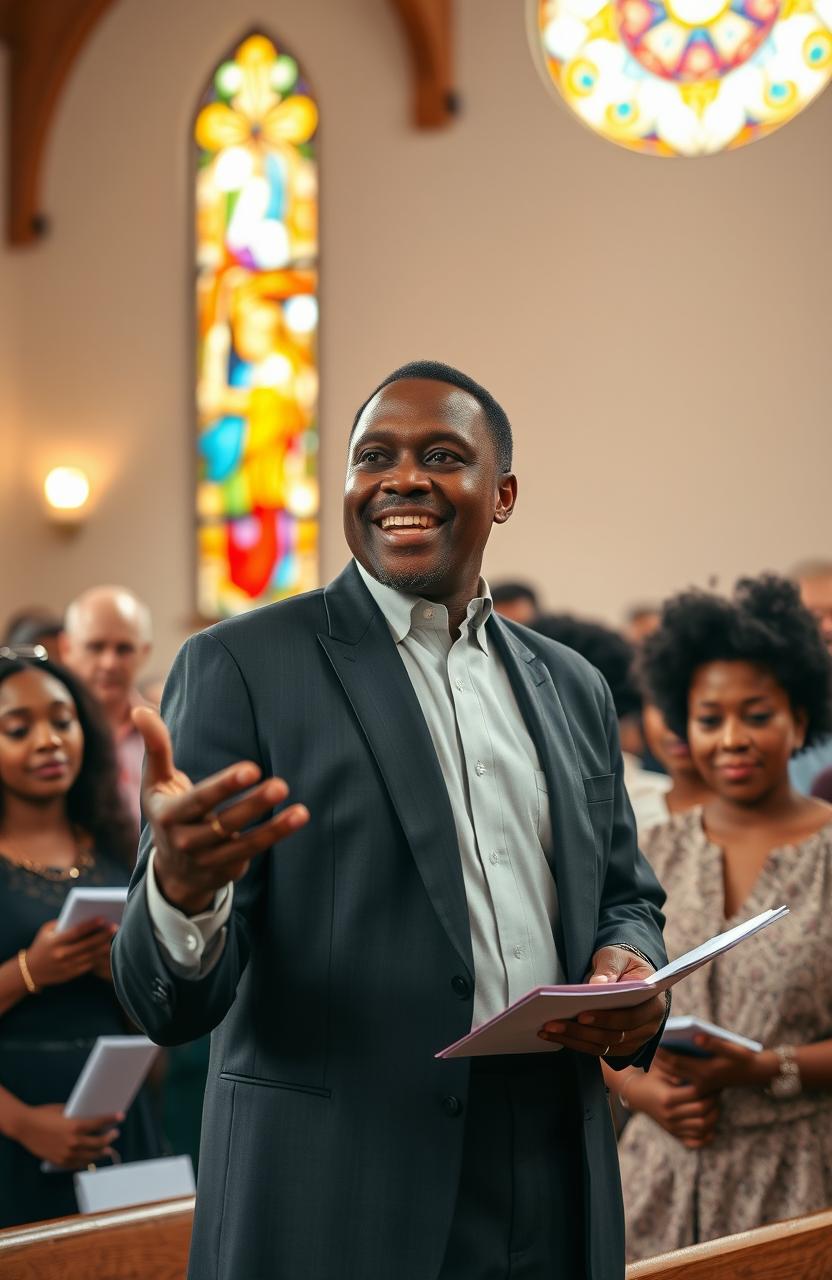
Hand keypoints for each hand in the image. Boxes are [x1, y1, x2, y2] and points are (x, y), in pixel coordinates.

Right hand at [11, 1102, 123, 1167]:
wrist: (25, 1126)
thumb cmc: (44, 1114)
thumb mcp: (64, 1110)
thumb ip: (78, 1115)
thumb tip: (91, 1115)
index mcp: (75, 1126)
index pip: (99, 1123)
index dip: (112, 1119)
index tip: (121, 1116)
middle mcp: (73, 1142)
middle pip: (99, 1142)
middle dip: (110, 1137)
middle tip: (115, 1133)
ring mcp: (67, 1153)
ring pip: (90, 1156)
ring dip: (101, 1152)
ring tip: (107, 1149)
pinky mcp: (60, 1161)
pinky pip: (78, 1164)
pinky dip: (86, 1160)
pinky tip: (91, 1158)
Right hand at [26, 918, 117, 988]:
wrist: (31, 971)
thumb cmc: (42, 945)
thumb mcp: (46, 931)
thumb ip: (62, 923)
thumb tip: (84, 915)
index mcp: (55, 942)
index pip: (76, 932)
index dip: (90, 925)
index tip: (103, 918)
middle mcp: (62, 955)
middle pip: (87, 944)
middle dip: (102, 935)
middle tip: (115, 926)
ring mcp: (67, 966)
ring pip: (91, 955)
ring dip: (104, 946)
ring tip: (116, 938)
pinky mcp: (72, 974)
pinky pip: (90, 964)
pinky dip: (100, 957)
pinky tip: (108, 949)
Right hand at [134, 707, 309, 913]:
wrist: (172, 870)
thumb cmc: (168, 812)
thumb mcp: (155, 782)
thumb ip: (155, 747)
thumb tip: (140, 710)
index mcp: (169, 815)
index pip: (200, 800)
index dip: (225, 785)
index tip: (252, 769)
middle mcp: (187, 841)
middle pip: (224, 822)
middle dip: (253, 804)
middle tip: (281, 785)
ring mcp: (208, 860)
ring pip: (244, 843)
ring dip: (274, 828)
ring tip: (301, 812)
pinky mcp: (227, 870)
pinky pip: (253, 852)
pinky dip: (274, 837)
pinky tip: (296, 818)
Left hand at [538, 946, 665, 1058]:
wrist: (628, 974)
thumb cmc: (623, 963)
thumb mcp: (616, 957)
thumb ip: (609, 969)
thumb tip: (597, 985)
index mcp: (654, 1004)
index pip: (630, 1017)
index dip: (606, 1018)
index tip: (581, 1015)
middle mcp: (648, 1028)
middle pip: (614, 1037)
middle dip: (582, 1032)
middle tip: (553, 1024)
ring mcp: (634, 1040)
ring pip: (603, 1047)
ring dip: (574, 1040)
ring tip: (547, 1030)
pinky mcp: (618, 1046)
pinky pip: (596, 1050)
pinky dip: (575, 1044)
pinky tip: (554, 1035)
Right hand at [623, 1070, 719, 1148]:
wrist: (637, 1094)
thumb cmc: (652, 1077)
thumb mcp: (661, 1068)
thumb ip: (676, 1068)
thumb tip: (693, 1072)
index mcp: (667, 1097)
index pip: (696, 1094)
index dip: (708, 1087)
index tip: (714, 1081)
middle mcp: (670, 1114)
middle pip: (701, 1111)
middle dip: (714, 1101)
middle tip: (718, 1092)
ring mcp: (672, 1127)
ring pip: (702, 1128)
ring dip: (714, 1117)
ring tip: (716, 1105)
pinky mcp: (674, 1134)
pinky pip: (694, 1142)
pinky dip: (706, 1138)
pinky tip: (711, 1127)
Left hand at [655, 1035, 775, 1095]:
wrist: (756, 1074)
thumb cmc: (744, 1058)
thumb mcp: (733, 1049)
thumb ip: (714, 1042)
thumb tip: (696, 1036)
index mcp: (705, 1072)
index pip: (674, 1063)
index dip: (661, 1052)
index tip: (649, 1041)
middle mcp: (700, 1081)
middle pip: (671, 1070)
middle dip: (658, 1059)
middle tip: (646, 1045)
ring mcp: (702, 1086)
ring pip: (675, 1076)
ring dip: (663, 1065)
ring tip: (652, 1051)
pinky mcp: (704, 1086)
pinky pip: (682, 1079)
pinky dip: (672, 1070)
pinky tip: (667, 1059)